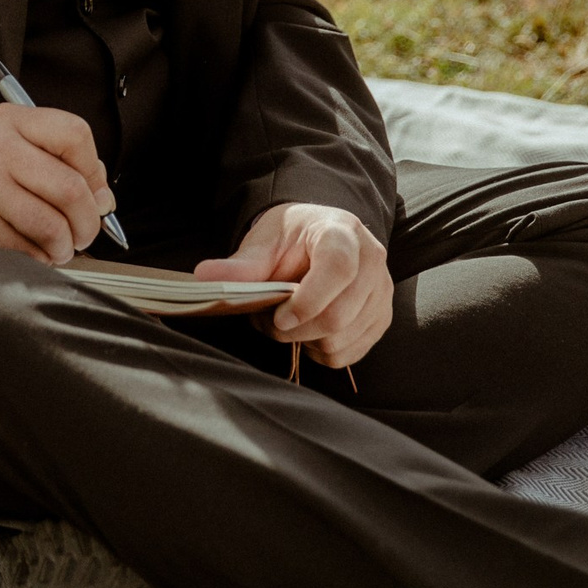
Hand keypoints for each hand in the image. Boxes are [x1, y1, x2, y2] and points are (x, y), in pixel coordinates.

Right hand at [0, 104, 116, 264]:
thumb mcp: (11, 152)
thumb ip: (59, 166)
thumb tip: (103, 198)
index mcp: (11, 120)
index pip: (75, 134)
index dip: (95, 171)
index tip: (94, 193)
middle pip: (71, 187)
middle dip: (88, 222)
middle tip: (85, 234)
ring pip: (53, 224)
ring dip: (64, 247)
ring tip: (57, 248)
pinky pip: (26, 249)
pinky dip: (38, 260)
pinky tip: (31, 253)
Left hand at [195, 203, 391, 368]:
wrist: (319, 235)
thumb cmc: (292, 236)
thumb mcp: (264, 240)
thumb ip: (240, 264)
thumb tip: (205, 277)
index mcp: (343, 233)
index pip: (338, 270)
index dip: (307, 301)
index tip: (278, 316)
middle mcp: (372, 262)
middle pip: (338, 315)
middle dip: (295, 330)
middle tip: (269, 320)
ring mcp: (382, 293)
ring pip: (342, 340)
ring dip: (305, 341)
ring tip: (287, 321)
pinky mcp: (381, 318)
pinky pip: (348, 354)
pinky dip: (321, 352)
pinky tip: (308, 331)